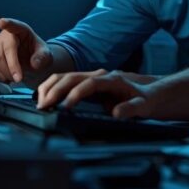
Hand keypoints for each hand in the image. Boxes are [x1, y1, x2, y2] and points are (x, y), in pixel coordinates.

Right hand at [0, 18, 53, 82]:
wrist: (30, 61)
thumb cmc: (37, 54)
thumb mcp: (46, 55)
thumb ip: (42, 57)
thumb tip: (35, 63)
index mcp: (21, 30)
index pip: (14, 25)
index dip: (7, 24)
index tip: (1, 22)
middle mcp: (5, 35)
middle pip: (2, 52)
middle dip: (10, 68)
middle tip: (19, 78)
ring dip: (5, 74)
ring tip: (16, 77)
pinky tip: (8, 76)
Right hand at [36, 70, 154, 118]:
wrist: (149, 93)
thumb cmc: (146, 99)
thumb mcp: (143, 106)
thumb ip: (130, 109)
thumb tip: (116, 112)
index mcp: (111, 79)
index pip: (88, 83)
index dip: (74, 94)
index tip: (65, 107)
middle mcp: (99, 75)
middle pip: (71, 77)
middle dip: (55, 90)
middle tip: (43, 106)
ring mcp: (91, 78)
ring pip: (64, 77)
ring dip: (50, 88)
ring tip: (40, 103)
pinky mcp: (85, 83)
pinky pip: (64, 82)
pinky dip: (52, 88)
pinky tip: (44, 98)